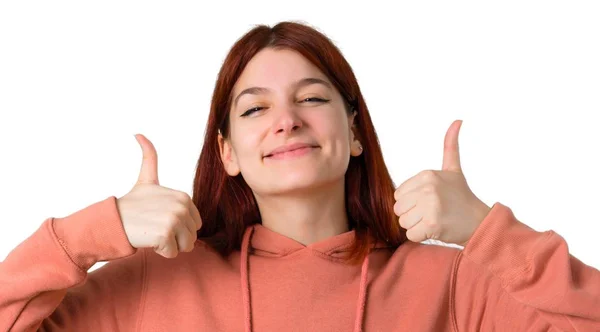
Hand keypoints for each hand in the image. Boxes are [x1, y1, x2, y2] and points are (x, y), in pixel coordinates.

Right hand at [116, 134, 202, 257]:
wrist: (112, 220)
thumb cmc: (131, 205)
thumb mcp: (146, 179)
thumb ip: (149, 157)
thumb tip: (138, 134)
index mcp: (184, 196)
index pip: (195, 225)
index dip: (178, 228)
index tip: (159, 219)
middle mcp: (182, 205)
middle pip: (192, 236)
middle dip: (175, 238)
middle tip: (154, 227)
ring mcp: (174, 219)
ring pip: (185, 246)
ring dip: (169, 246)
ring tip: (153, 233)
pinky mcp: (165, 233)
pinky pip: (172, 253)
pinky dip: (161, 252)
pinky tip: (149, 240)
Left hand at [393, 120, 490, 245]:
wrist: (480, 221)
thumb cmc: (462, 197)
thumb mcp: (454, 169)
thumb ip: (450, 146)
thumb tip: (458, 120)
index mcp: (427, 174)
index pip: (398, 195)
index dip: (411, 202)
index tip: (430, 202)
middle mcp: (427, 188)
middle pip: (398, 209)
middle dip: (412, 215)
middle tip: (432, 213)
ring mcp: (430, 206)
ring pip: (403, 222)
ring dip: (416, 226)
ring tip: (434, 220)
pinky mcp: (432, 224)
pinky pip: (410, 235)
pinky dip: (421, 237)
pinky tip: (435, 230)